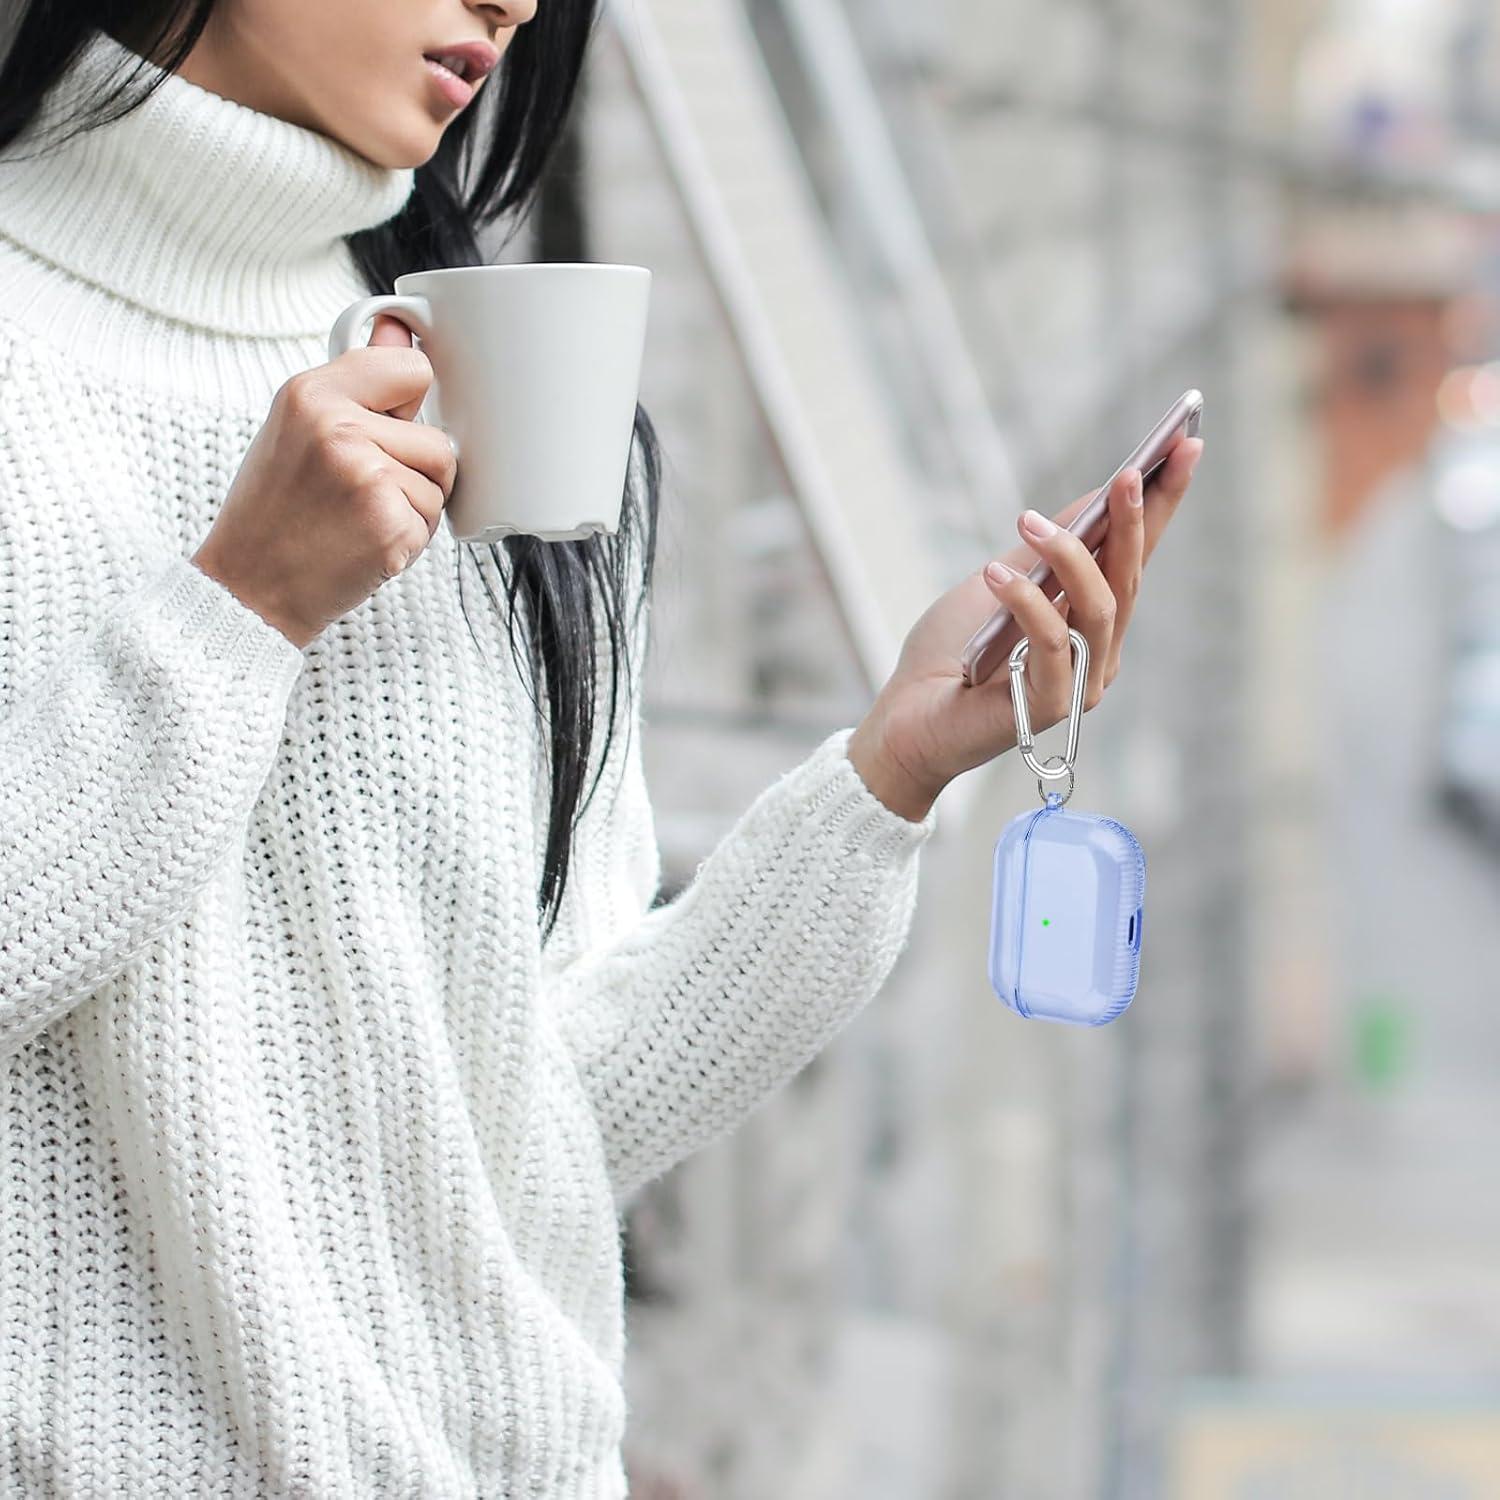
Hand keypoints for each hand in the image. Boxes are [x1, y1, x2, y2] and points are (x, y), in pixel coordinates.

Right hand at [191, 314, 453, 649]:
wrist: (250, 586)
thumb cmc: (275, 510)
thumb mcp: (300, 427)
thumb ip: (358, 381)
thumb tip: (400, 330)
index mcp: (312, 394)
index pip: (412, 369)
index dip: (408, 405)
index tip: (388, 426)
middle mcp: (337, 427)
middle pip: (437, 438)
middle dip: (413, 471)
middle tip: (359, 492)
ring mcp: (366, 475)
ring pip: (439, 482)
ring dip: (411, 508)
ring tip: (358, 518)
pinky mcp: (389, 522)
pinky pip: (432, 521)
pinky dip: (408, 540)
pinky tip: (364, 543)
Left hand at [846, 437, 1203, 820]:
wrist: (905, 720)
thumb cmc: (951, 654)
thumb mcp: (998, 581)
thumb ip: (1045, 550)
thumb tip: (1096, 493)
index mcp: (1089, 623)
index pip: (1135, 557)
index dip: (1163, 504)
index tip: (1186, 444)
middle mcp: (1096, 654)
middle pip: (1128, 580)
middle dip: (1135, 520)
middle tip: (1130, 470)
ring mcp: (1077, 684)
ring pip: (1099, 609)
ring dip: (1069, 557)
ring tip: (1026, 520)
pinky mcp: (1046, 707)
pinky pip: (1051, 646)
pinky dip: (1027, 604)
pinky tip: (995, 576)